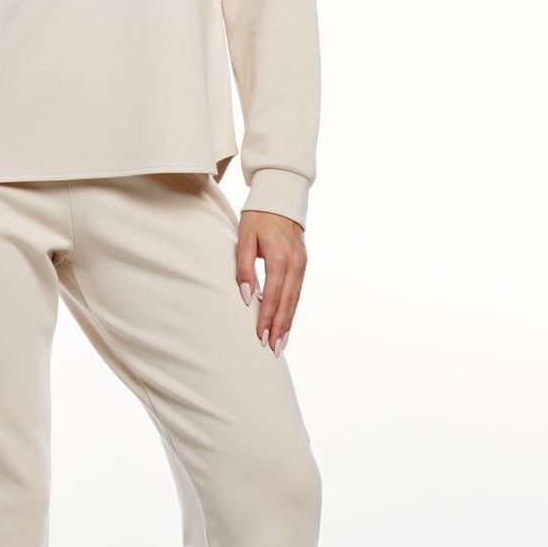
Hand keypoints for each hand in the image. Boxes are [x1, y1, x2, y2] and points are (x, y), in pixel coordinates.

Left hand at [237, 210, 306, 351]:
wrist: (280, 197)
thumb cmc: (257, 217)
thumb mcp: (244, 239)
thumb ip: (244, 267)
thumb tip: (246, 296)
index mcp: (280, 258)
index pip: (273, 295)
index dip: (267, 318)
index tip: (261, 337)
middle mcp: (295, 264)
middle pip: (287, 302)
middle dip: (280, 328)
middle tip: (272, 349)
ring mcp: (302, 264)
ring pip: (295, 299)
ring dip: (288, 323)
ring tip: (281, 343)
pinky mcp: (303, 264)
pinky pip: (298, 291)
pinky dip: (292, 309)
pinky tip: (287, 322)